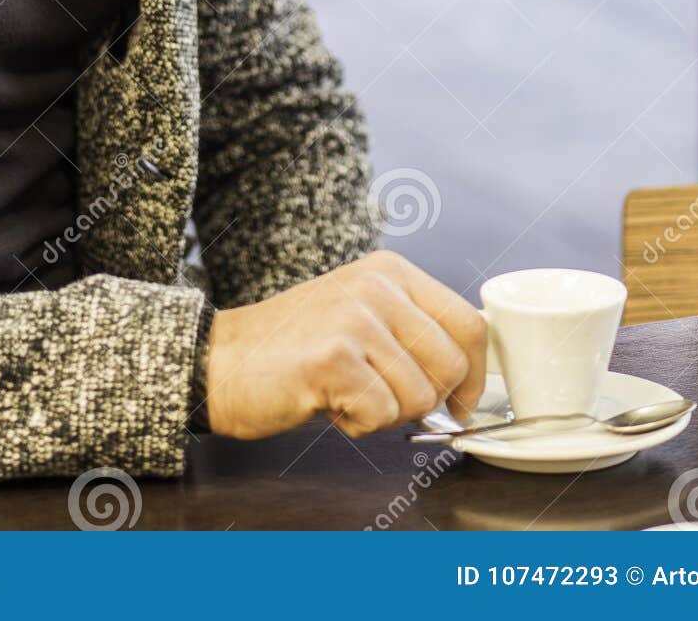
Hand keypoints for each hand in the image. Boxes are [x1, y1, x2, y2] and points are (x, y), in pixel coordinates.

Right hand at [204, 250, 485, 439]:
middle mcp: (378, 286)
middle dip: (425, 402)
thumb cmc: (295, 349)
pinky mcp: (335, 357)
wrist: (223, 360)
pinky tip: (328, 402)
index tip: (459, 403)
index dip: (475, 376)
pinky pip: (383, 414)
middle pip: (452, 366)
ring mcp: (356, 318)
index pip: (470, 324)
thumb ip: (412, 333)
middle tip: (380, 398)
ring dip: (387, 414)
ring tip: (346, 392)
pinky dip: (359, 424)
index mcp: (392, 272)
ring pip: (421, 397)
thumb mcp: (362, 318)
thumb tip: (470, 381)